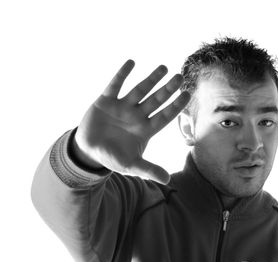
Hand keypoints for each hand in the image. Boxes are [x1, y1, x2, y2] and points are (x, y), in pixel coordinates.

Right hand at [74, 60, 189, 183]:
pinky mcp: (106, 101)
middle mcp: (137, 115)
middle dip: (167, 89)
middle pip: (156, 100)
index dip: (176, 106)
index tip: (187, 95)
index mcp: (146, 130)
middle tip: (180, 77)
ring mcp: (123, 107)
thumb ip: (149, 170)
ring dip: (151, 79)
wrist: (89, 151)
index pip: (165, 116)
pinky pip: (115, 85)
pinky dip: (122, 74)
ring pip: (140, 90)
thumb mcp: (131, 166)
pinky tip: (131, 63)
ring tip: (163, 67)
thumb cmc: (113, 157)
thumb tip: (167, 180)